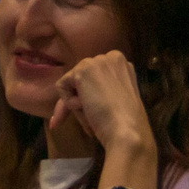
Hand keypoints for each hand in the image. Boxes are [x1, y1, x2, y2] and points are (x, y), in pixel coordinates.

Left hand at [49, 51, 155, 172]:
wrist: (126, 131)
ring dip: (78, 105)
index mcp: (122, 64)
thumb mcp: (116, 99)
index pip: (95, 78)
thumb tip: (80, 97)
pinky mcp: (82, 70)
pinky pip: (62, 87)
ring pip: (72, 83)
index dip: (91, 97)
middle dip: (81, 100)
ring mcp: (97, 61)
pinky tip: (88, 107)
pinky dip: (69, 103)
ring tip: (95, 114)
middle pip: (82, 79)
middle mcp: (111, 57)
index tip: (98, 112)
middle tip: (93, 118)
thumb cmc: (125, 122)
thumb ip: (101, 90)